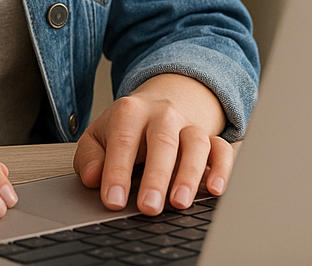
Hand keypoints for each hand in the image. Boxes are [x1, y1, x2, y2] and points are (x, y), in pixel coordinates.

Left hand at [73, 74, 231, 215]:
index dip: (117, 172)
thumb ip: (90, 156)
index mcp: (130, 112)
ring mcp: (188, 125)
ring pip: (195, 144)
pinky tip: (215, 190)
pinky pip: (222, 149)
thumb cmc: (126, 128)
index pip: (123, 141)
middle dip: (155, 177)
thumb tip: (93, 178)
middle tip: (148, 207)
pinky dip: (222, 169)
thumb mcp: (99, 135)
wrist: (159, 103)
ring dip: (189, 174)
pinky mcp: (211, 139)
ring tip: (179, 203)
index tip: (113, 200)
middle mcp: (162, 115)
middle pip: (162, 141)